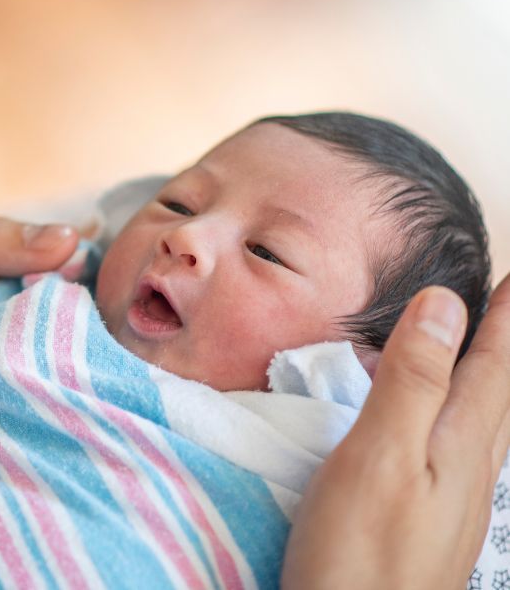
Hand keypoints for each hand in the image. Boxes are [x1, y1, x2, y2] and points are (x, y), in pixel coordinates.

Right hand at [282, 276, 509, 588]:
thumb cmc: (361, 551)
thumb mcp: (382, 456)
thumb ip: (413, 382)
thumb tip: (444, 306)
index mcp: (459, 444)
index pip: (494, 365)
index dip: (507, 317)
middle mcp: (466, 467)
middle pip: (499, 389)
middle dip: (508, 339)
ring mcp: (451, 497)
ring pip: (484, 418)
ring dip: (491, 372)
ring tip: (491, 346)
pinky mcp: (429, 516)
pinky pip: (460, 442)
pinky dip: (463, 408)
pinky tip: (447, 421)